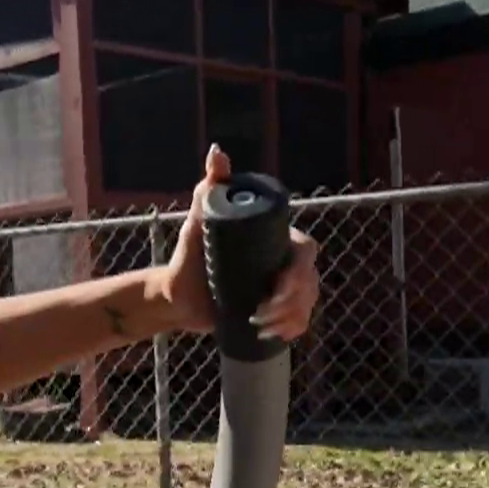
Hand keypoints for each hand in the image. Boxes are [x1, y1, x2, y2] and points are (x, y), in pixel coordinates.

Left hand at [163, 144, 320, 339]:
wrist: (177, 298)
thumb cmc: (188, 257)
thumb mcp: (198, 223)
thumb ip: (209, 188)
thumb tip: (217, 151)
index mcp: (275, 239)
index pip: (305, 250)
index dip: (299, 271)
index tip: (276, 287)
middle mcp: (284, 262)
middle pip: (311, 281)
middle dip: (293, 301)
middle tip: (261, 313)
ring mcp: (283, 288)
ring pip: (307, 303)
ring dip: (291, 319)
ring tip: (261, 326)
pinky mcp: (275, 312)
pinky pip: (299, 322)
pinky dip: (292, 330)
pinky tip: (276, 335)